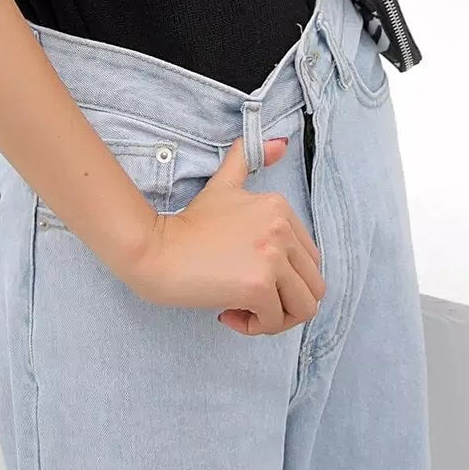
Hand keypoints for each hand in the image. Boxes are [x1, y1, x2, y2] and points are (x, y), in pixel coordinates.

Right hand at [125, 133, 325, 335]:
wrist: (155, 249)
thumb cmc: (188, 225)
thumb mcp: (224, 186)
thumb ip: (248, 160)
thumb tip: (281, 142)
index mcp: (280, 207)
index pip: (310, 260)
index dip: (284, 278)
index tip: (248, 277)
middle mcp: (282, 228)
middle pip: (313, 286)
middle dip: (285, 303)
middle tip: (250, 304)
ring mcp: (272, 257)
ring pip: (303, 307)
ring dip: (276, 319)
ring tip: (244, 311)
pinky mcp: (258, 285)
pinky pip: (275, 321)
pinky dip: (254, 327)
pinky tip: (227, 313)